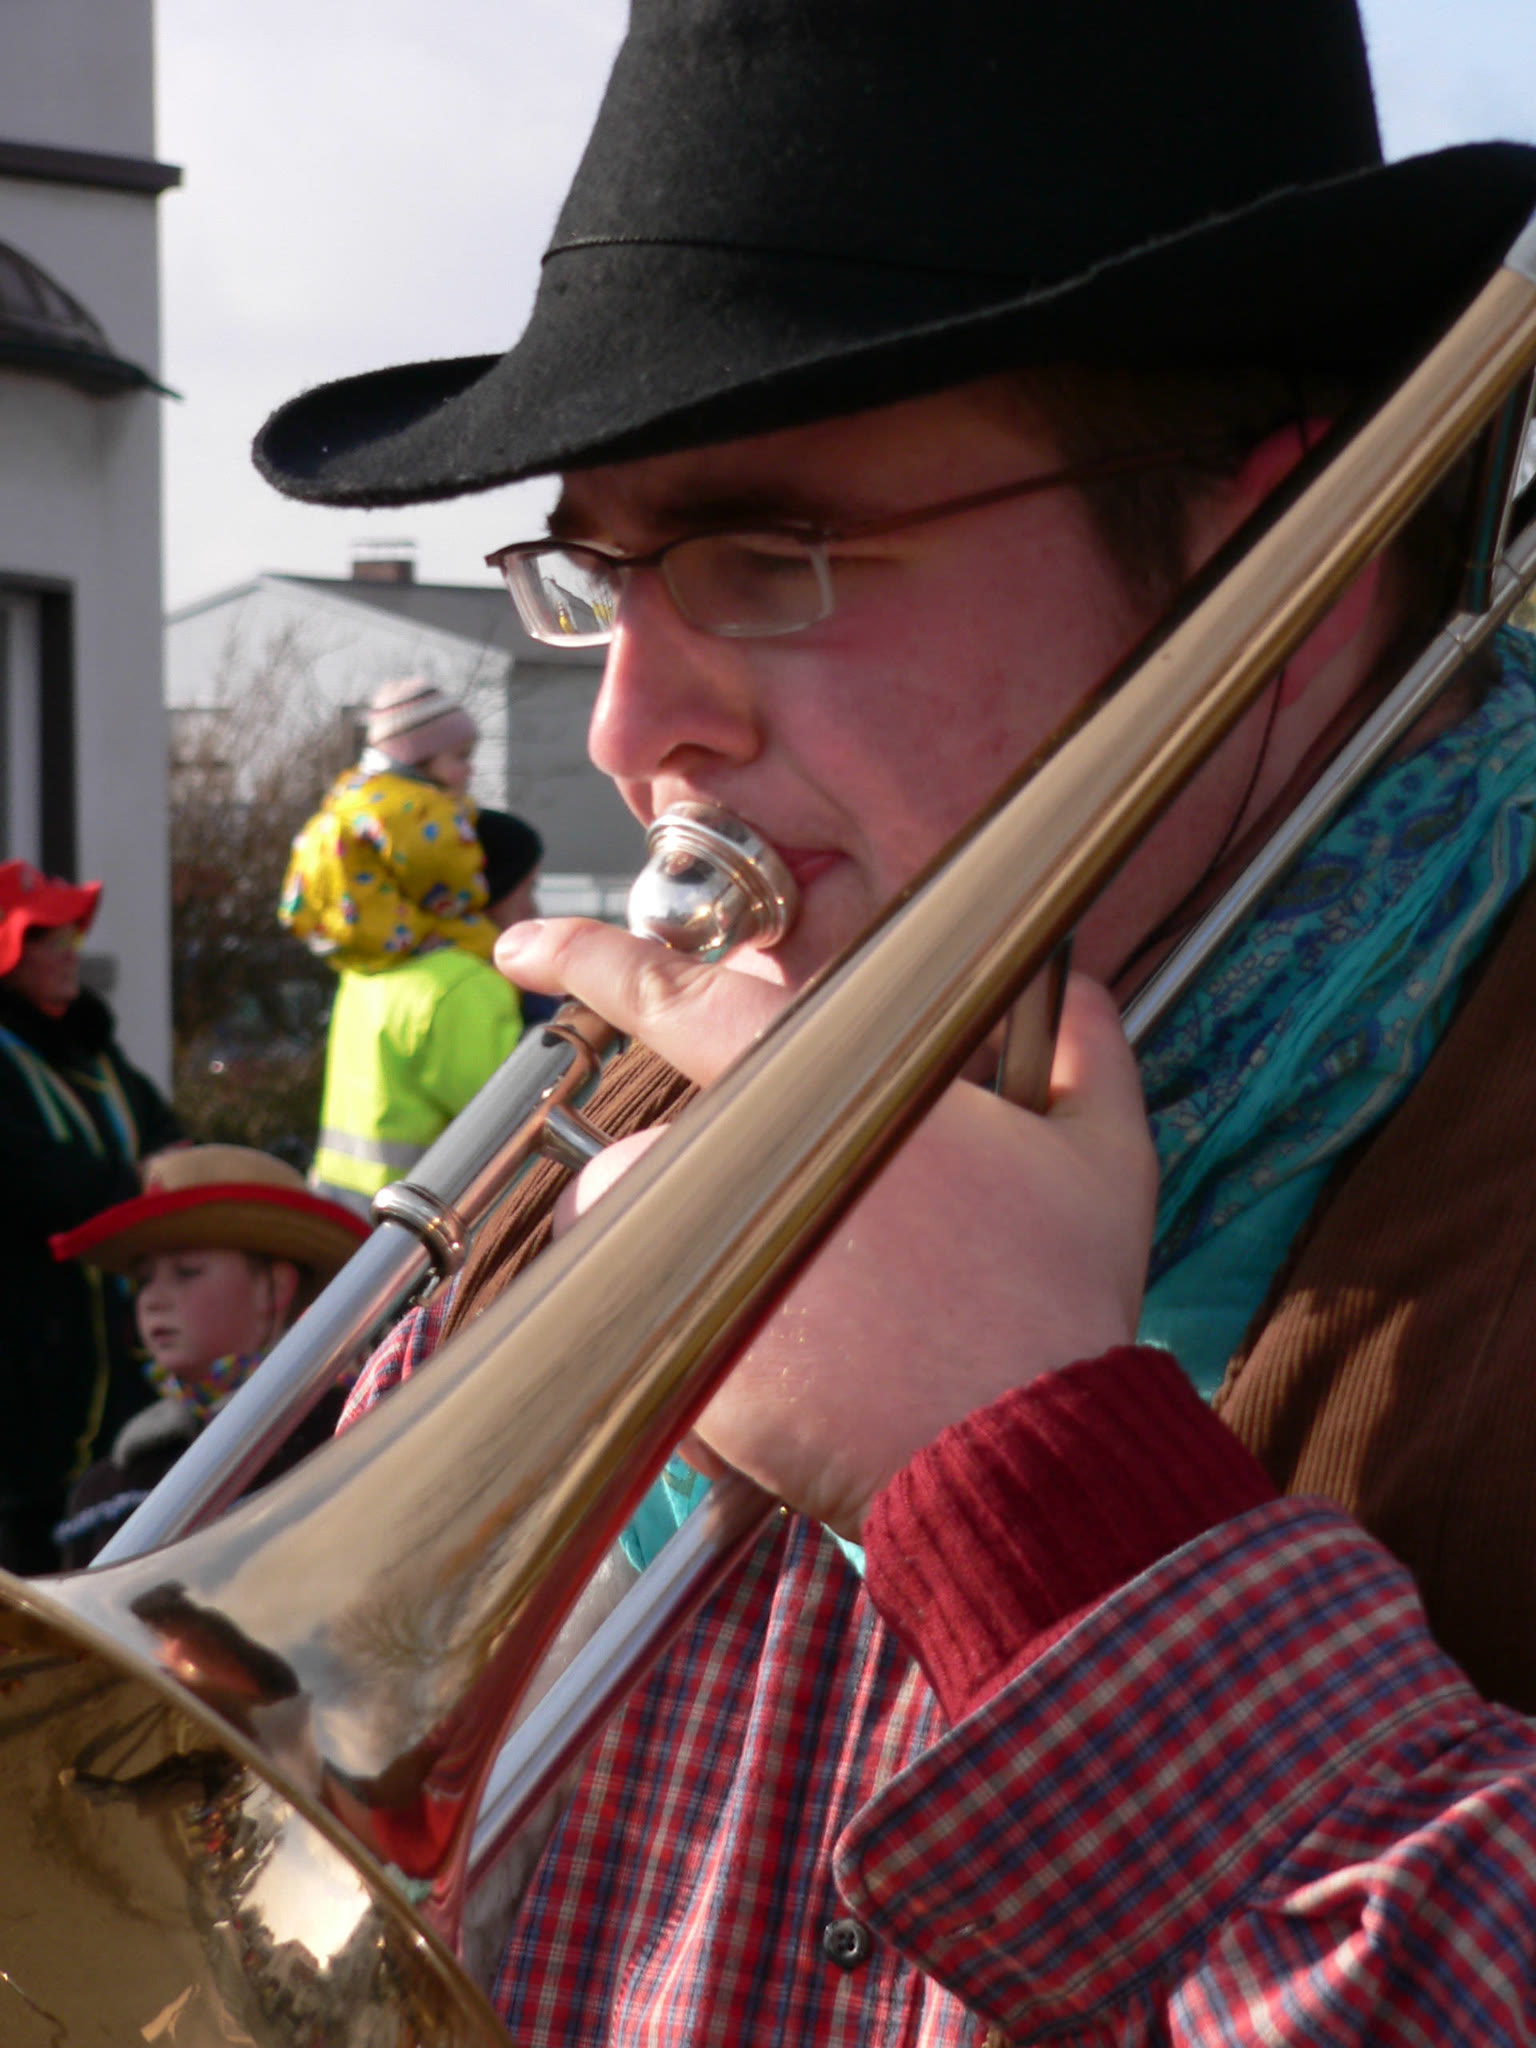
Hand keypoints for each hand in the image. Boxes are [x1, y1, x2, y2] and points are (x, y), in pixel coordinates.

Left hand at [498, 920, 1156, 1537]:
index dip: (593, 959)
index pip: (682, 998)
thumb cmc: (1051, 1296)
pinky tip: (794, 1371)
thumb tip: (1073, 989)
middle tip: (833, 1253)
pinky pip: (654, 1326)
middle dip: (721, 1189)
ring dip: (701, 1257)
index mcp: (826, 1083)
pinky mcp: (683, 1348)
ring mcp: (699, 1256)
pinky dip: (700, 1340)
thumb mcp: (1100, 1151)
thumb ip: (1080, 1045)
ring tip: (813, 1316)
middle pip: (664, 1148)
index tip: (526, 946)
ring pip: (647, 1236)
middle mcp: (739, 1159)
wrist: (1019, 1451)